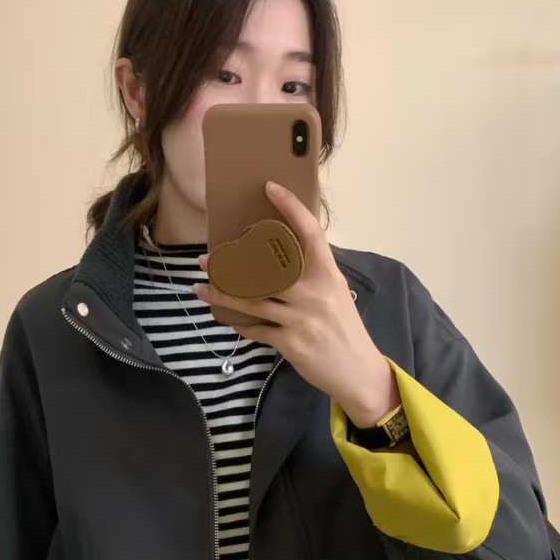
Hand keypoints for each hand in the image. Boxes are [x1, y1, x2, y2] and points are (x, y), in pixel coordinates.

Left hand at [196, 180, 395, 422]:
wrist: (358, 370)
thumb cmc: (345, 329)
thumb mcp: (336, 294)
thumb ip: (313, 275)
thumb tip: (280, 257)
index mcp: (328, 274)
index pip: (309, 231)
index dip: (290, 207)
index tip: (271, 188)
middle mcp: (314, 292)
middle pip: (266, 268)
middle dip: (233, 263)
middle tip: (207, 259)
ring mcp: (301, 318)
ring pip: (252, 301)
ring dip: (223, 293)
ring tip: (202, 287)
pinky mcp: (290, 342)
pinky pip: (256, 329)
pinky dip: (239, 324)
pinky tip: (224, 316)